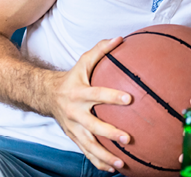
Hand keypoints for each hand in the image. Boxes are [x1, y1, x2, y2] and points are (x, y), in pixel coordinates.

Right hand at [48, 37, 131, 172]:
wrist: (48, 96)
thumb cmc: (73, 77)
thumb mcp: (84, 61)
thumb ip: (101, 49)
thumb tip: (120, 38)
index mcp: (79, 93)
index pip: (97, 94)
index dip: (112, 96)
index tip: (130, 98)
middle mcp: (75, 113)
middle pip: (93, 126)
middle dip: (110, 133)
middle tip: (127, 138)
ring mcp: (74, 129)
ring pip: (89, 146)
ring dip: (105, 156)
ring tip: (121, 163)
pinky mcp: (74, 138)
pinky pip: (87, 153)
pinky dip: (99, 162)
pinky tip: (114, 169)